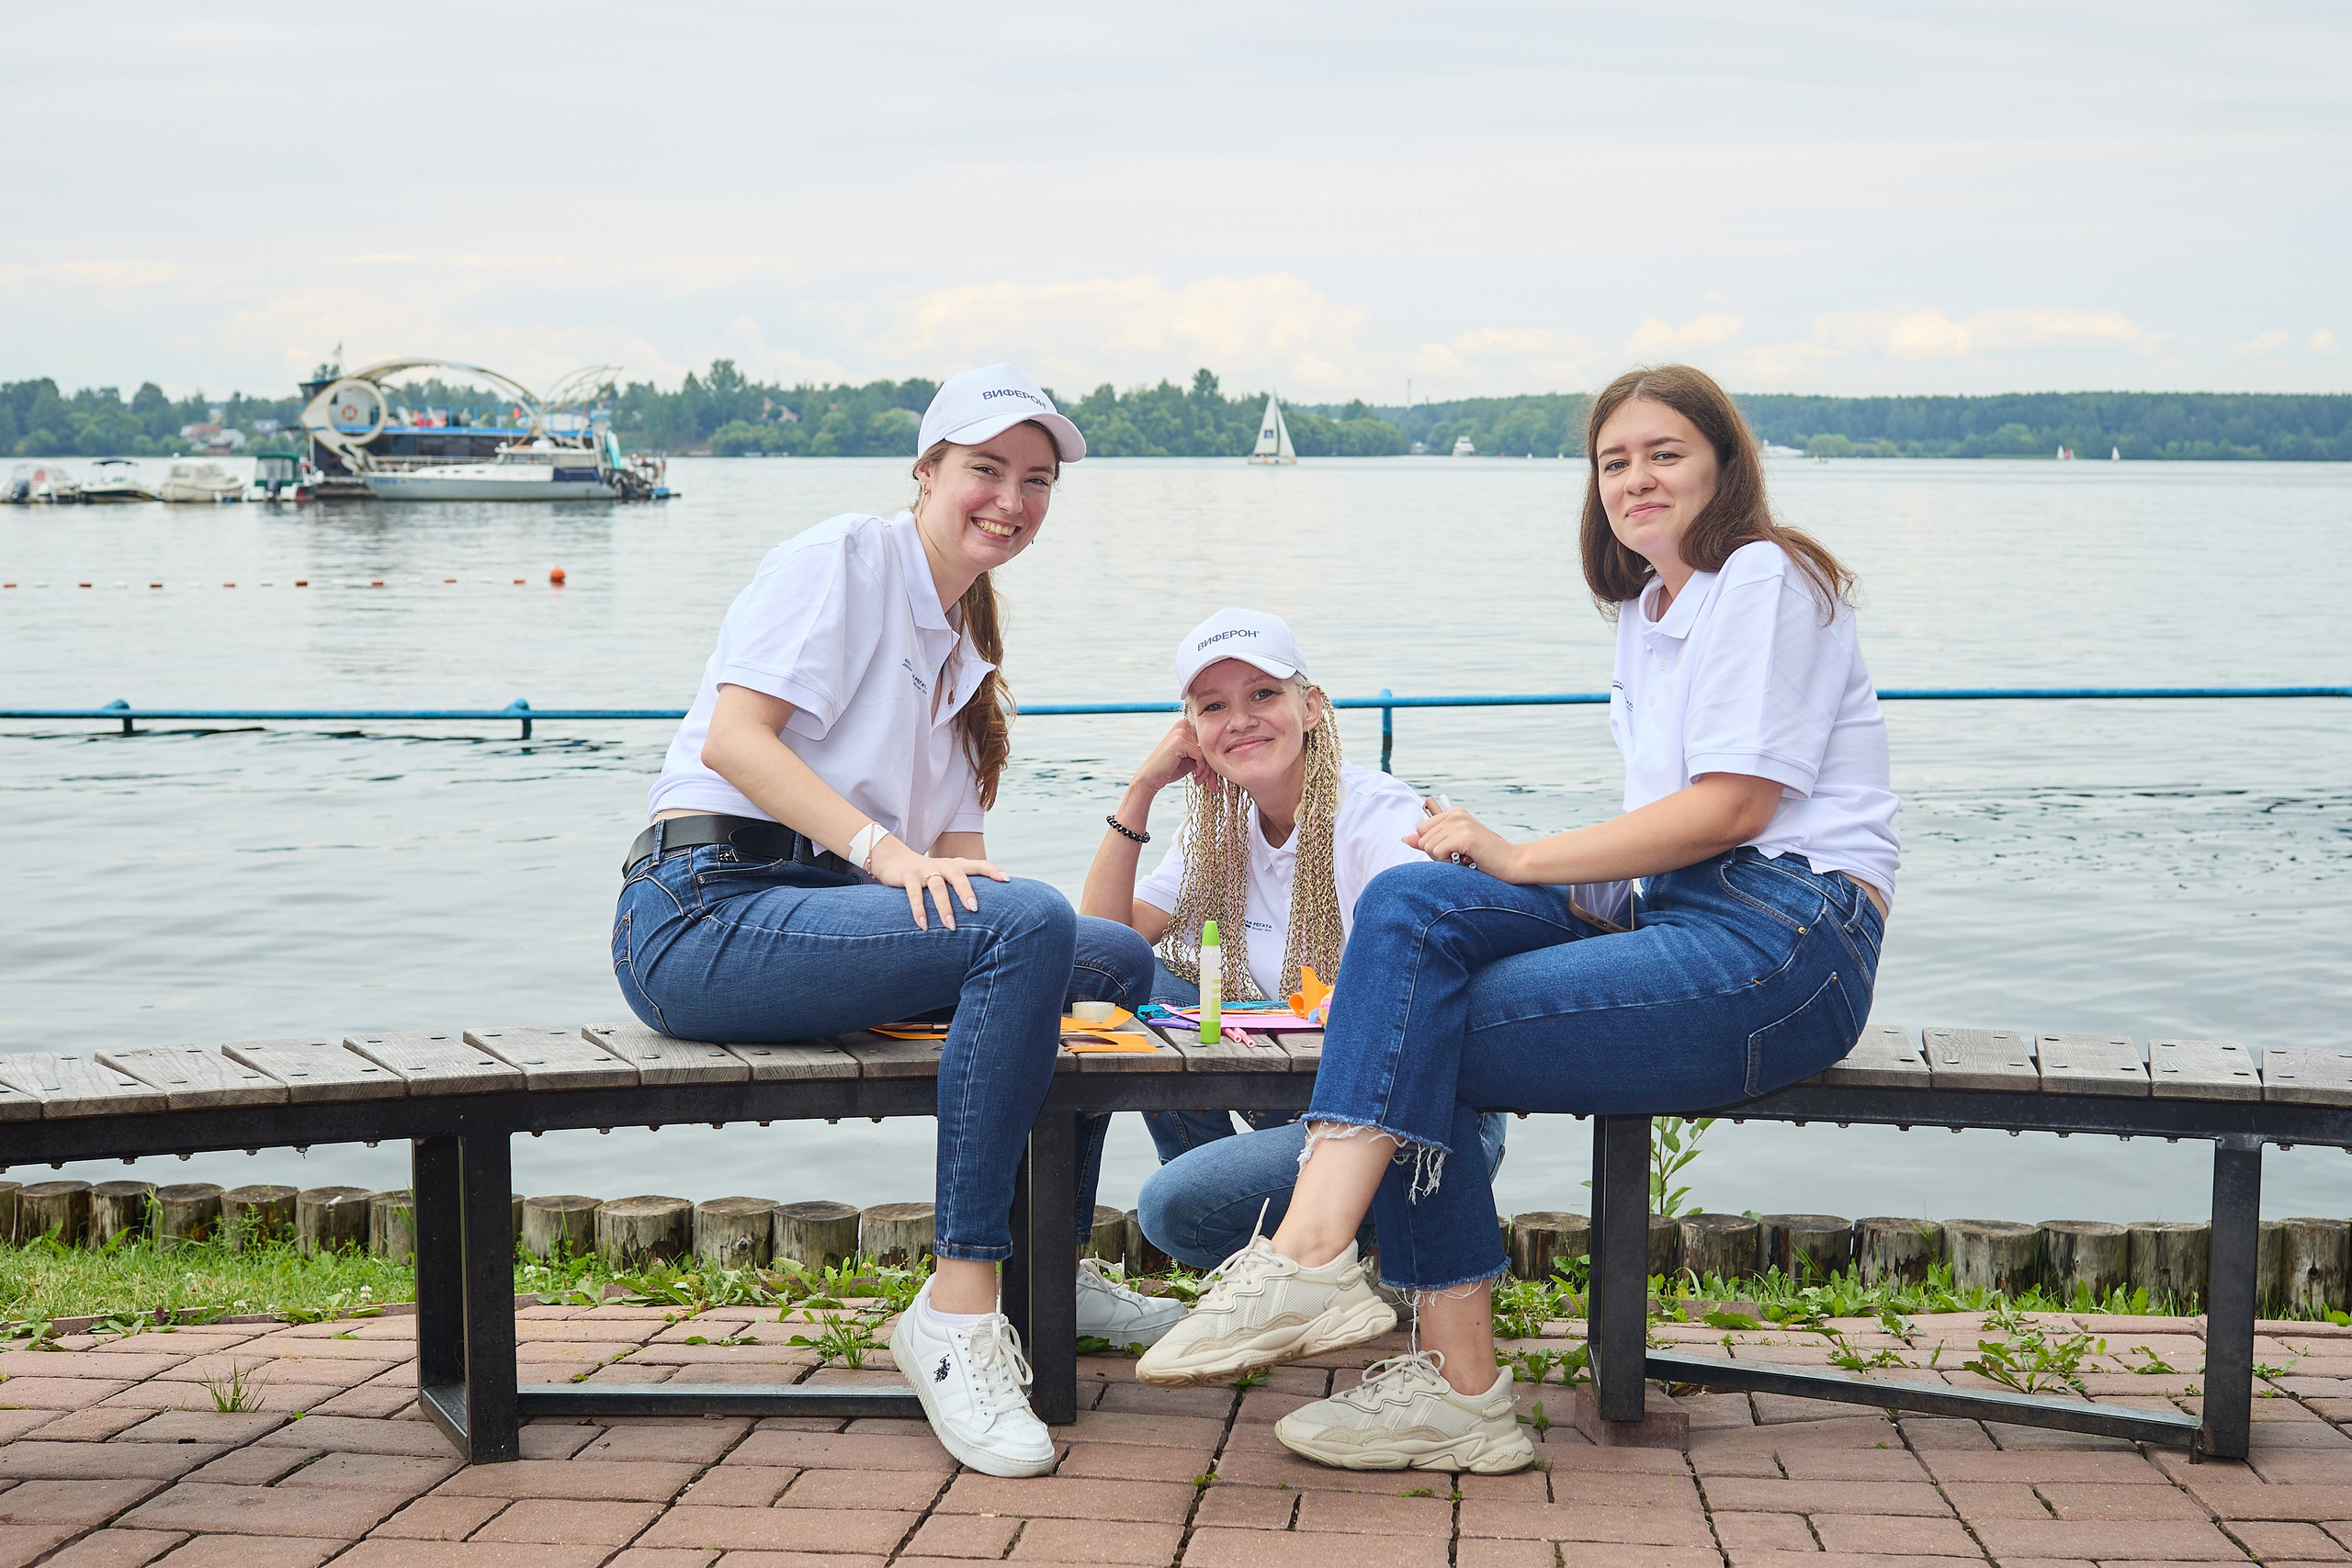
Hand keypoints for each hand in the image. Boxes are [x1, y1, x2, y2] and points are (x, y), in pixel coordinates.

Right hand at [868, 836, 1008, 930]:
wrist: (896, 860)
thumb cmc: (929, 874)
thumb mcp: (947, 876)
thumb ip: (964, 886)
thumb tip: (987, 909)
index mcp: (956, 865)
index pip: (977, 864)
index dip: (992, 871)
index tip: (1006, 880)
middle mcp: (943, 865)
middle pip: (958, 876)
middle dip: (966, 892)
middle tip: (974, 909)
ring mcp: (925, 870)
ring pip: (937, 887)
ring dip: (944, 907)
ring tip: (950, 926)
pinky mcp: (909, 876)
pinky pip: (915, 894)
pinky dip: (919, 911)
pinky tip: (923, 926)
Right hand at [1133, 717, 1211, 794]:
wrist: (1150, 778)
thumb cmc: (1170, 770)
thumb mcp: (1190, 759)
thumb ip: (1202, 752)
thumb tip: (1223, 755)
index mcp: (1185, 726)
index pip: (1207, 741)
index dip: (1211, 760)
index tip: (1211, 778)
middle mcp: (1183, 725)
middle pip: (1209, 745)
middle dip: (1212, 767)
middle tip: (1212, 784)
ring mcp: (1180, 731)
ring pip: (1207, 752)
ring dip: (1207, 770)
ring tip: (1200, 781)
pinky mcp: (1180, 741)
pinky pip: (1201, 756)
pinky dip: (1201, 769)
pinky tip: (1195, 777)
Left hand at [1406, 804, 1520, 880]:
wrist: (1513, 862)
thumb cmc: (1485, 857)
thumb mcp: (1454, 846)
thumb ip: (1430, 841)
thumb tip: (1405, 839)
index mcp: (1454, 813)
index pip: (1421, 830)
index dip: (1433, 846)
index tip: (1455, 850)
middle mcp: (1456, 814)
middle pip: (1422, 839)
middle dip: (1437, 854)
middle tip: (1461, 856)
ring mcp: (1460, 824)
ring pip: (1428, 847)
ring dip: (1444, 859)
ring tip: (1465, 858)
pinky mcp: (1464, 836)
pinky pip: (1437, 852)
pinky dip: (1449, 862)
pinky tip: (1467, 860)